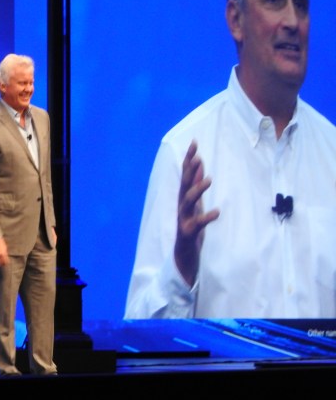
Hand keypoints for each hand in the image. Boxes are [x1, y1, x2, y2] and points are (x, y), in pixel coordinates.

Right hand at [174, 140, 219, 285]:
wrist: (184, 257)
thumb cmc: (191, 228)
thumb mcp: (196, 204)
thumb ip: (196, 186)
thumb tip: (200, 166)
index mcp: (184, 198)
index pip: (185, 174)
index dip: (189, 159)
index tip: (195, 143)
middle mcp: (182, 206)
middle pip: (184, 184)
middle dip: (190, 170)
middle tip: (197, 157)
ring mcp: (183, 219)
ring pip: (187, 202)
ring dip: (196, 190)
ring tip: (209, 180)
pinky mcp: (188, 233)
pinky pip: (197, 224)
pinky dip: (206, 218)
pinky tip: (217, 212)